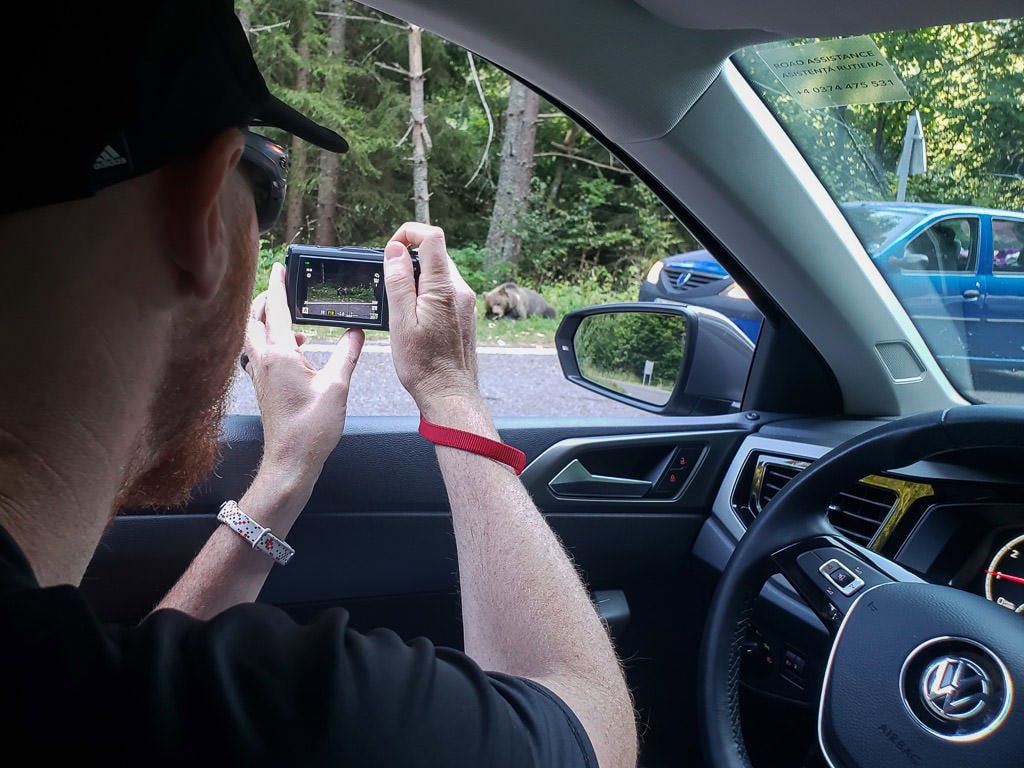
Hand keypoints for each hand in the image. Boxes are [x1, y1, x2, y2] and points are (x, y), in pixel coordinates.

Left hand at [242, 262, 363, 479]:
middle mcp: (263, 361)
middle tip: (280, 291)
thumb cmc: (311, 429)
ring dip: (265, 322)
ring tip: (289, 319)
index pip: (273, 310)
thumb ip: (347, 355)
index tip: (280, 268)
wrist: (290, 462)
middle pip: (252, 320)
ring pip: (252, 337)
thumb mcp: (337, 387)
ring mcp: (259, 375)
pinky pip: (259, 354)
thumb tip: (356, 333)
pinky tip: (294, 351)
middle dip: (263, 301)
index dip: (277, 286)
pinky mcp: (263, 388)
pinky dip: (271, 342)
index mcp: (279, 356)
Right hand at [383, 223, 479, 413]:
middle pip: (435, 254)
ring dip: (417, 279)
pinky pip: (445, 292)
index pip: (433, 238)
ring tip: (400, 307)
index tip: (391, 248)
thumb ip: (399, 282)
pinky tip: (415, 318)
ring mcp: (465, 303)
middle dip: (409, 259)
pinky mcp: (464, 315)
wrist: (449, 395)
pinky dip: (427, 294)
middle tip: (388, 283)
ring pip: (439, 274)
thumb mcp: (401, 322)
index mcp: (444, 289)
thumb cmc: (424, 366)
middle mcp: (460, 291)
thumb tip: (395, 250)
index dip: (409, 233)